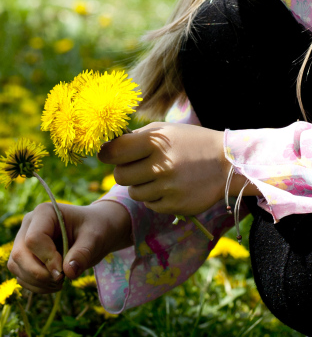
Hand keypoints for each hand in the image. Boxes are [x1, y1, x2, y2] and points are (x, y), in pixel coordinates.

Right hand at [7, 201, 131, 293]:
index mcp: (44, 213)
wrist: (94, 231)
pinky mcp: (23, 256)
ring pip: (16, 266)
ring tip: (61, 282)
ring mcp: (23, 241)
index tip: (64, 272)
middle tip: (62, 280)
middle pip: (19, 254)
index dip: (47, 259)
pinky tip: (54, 284)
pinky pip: (20, 275)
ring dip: (37, 282)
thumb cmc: (95, 229)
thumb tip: (68, 273)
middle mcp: (28, 225)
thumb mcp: (95, 238)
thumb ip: (83, 253)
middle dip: (40, 274)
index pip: (34, 239)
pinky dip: (36, 286)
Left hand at [98, 122, 226, 215]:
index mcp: (155, 142)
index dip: (106, 154)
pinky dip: (154, 198)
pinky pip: (149, 204)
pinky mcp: (175, 205)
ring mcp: (169, 187)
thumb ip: (137, 138)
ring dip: (140, 186)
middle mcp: (161, 165)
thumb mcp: (166, 131)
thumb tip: (107, 148)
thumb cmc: (191, 143)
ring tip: (158, 177)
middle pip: (119, 176)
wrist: (229, 163)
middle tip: (137, 167)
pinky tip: (169, 187)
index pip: (114, 152)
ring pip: (134, 192)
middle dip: (124, 172)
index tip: (108, 155)